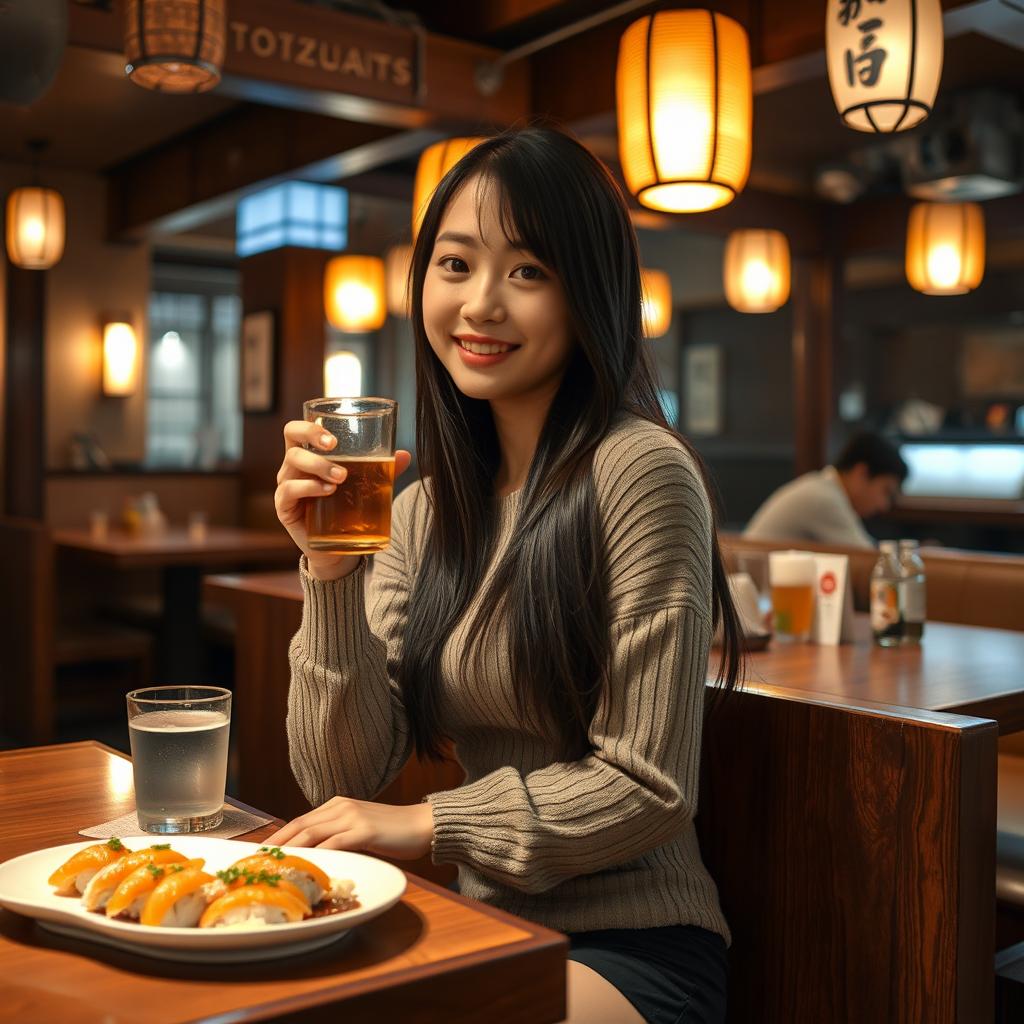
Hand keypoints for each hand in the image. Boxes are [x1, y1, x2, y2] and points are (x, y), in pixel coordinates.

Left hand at [262, 796, 433, 859]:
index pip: (299, 821)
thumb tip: (318, 857)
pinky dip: (316, 856)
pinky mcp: (364, 829)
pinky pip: (334, 843)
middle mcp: (340, 807)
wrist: (424, 824)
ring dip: (289, 850)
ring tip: (271, 866)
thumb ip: (339, 837)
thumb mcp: (361, 830)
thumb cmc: (395, 832)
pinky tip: (305, 868)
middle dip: (275, 844)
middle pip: (299, 825)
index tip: (259, 853)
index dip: (278, 837)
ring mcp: (352, 816)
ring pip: (311, 833)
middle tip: (255, 863)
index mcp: (337, 805)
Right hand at [275, 419, 411, 580]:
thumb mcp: (365, 487)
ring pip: (293, 463)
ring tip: (341, 477)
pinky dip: (308, 488)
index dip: (309, 426)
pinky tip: (328, 491)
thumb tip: (405, 455)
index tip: (333, 436)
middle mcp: (293, 467)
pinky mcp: (284, 507)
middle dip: (312, 437)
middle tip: (335, 447)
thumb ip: (382, 471)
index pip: (297, 430)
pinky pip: (289, 490)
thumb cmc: (348, 510)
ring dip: (318, 465)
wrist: (338, 549)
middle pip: (291, 438)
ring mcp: (286, 485)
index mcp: (308, 455)